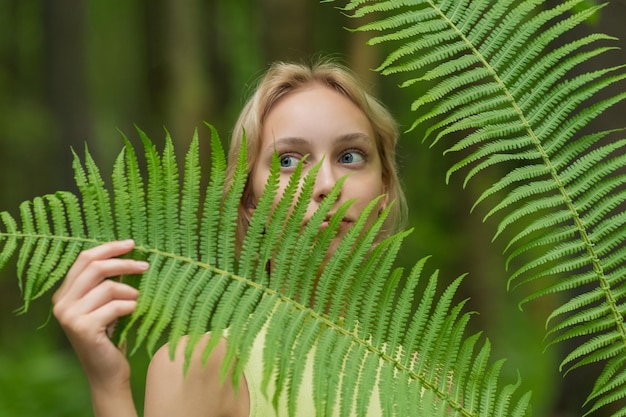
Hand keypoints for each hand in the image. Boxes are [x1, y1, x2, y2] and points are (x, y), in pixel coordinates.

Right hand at [52, 239, 148, 391]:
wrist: (107, 373)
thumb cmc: (111, 336)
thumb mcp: (107, 304)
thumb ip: (108, 282)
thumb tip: (130, 253)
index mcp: (64, 294)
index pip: (85, 259)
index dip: (109, 248)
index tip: (132, 244)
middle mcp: (62, 303)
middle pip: (95, 267)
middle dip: (124, 263)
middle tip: (146, 266)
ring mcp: (69, 316)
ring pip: (108, 287)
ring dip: (130, 292)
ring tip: (137, 302)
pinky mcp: (83, 328)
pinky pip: (115, 306)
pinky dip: (130, 307)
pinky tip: (134, 313)